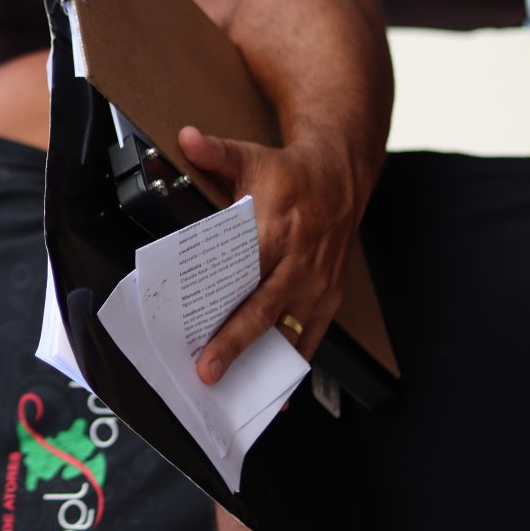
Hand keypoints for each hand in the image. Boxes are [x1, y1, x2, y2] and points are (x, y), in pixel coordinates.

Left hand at [179, 125, 356, 383]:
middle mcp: (301, 263)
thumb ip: (216, 152)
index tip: (200, 331)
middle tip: (208, 372)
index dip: (226, 305)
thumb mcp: (252, 155)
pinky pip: (312, 338)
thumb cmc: (290, 173)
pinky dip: (293, 365)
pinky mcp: (329, 297)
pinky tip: (277, 393)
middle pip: (265, 310)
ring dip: (263, 363)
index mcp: (279, 231)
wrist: (342, 175)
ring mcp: (318, 284)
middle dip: (236, 344)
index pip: (248, 275)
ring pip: (290, 331)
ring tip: (235, 390)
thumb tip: (187, 138)